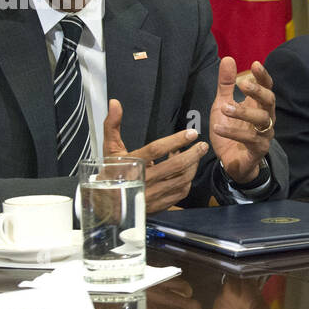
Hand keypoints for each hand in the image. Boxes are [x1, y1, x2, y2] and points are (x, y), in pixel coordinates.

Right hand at [103, 99, 208, 213]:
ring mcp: (152, 194)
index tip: (191, 133)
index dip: (176, 140)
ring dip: (192, 166)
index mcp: (131, 165)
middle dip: (192, 154)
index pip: (157, 150)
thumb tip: (115, 103)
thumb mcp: (109, 150)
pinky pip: (180, 192)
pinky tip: (188, 171)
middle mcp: (143, 181)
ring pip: (181, 180)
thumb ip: (113, 126)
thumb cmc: (110, 173)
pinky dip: (187, 180)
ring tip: (196, 155)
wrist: (106, 204)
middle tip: (202, 145)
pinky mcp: (159, 205)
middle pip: (175, 166)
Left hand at [210, 57, 275, 184]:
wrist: (231, 162)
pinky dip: (233, 132)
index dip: (263, 76)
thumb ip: (225, 85)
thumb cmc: (230, 130)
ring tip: (225, 108)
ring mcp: (264, 134)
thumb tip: (228, 59)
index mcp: (258, 105)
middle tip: (242, 84)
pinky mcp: (258, 149)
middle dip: (258, 91)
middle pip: (269, 101)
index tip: (255, 64)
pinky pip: (250, 139)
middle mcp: (266, 118)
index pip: (267, 87)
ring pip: (262, 120)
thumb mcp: (223, 104)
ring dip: (243, 112)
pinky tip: (218, 127)